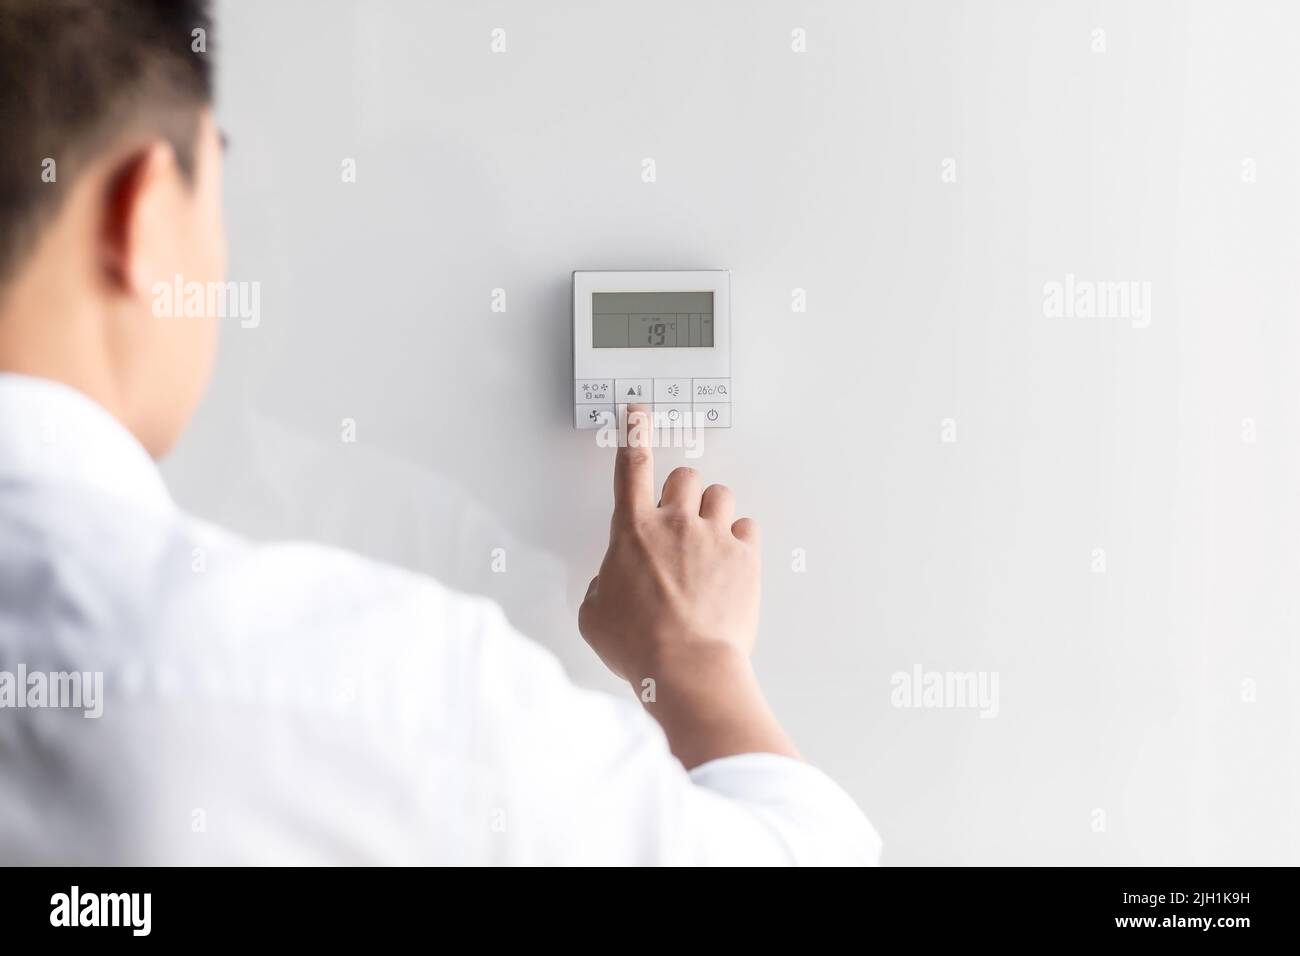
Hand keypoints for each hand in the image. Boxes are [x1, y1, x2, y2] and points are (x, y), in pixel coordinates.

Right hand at [579, 405, 796, 766]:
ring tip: (708, 543)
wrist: (686, 667)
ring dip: (713, 511)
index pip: (630, 464)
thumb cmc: (639, 646)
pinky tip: (731, 562)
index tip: (637, 412)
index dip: (634, 431)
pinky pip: (747, 527)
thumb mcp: (594, 615)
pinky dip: (740, 539)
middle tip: (679, 519)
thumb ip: (601, 585)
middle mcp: (675, 523)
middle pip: (683, 475)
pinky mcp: (745, 556)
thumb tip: (611, 583)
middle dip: (681, 491)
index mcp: (632, 531)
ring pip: (720, 494)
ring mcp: (714, 536)